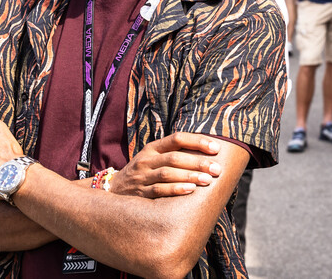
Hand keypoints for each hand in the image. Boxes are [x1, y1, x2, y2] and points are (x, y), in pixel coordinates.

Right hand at [109, 132, 223, 198]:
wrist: (114, 189)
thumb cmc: (144, 172)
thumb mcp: (153, 158)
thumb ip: (174, 154)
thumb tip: (208, 153)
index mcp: (152, 148)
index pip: (177, 139)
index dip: (197, 142)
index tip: (216, 148)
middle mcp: (146, 160)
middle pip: (174, 157)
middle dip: (197, 162)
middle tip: (216, 168)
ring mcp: (142, 176)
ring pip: (167, 173)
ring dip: (189, 176)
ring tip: (207, 180)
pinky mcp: (140, 193)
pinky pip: (158, 190)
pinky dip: (175, 190)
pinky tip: (190, 190)